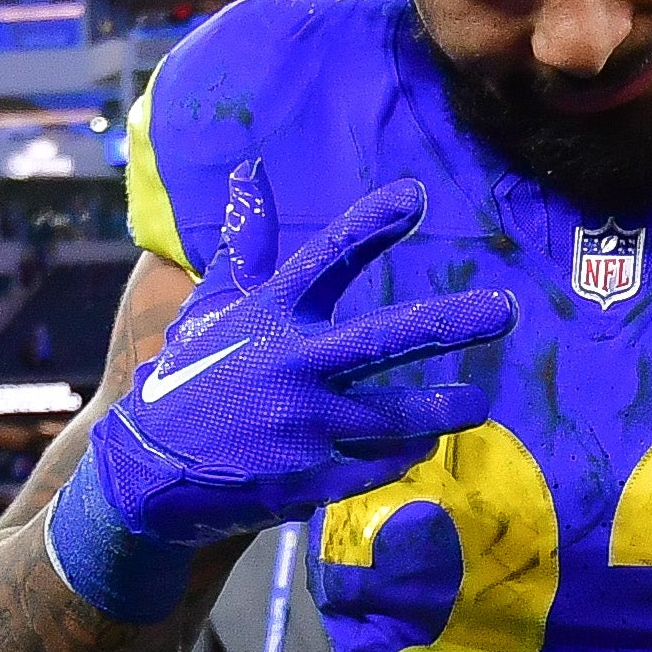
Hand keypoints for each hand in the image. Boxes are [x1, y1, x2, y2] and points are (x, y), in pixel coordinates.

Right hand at [85, 167, 510, 548]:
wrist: (146, 476)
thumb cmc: (187, 381)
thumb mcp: (210, 309)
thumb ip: (246, 246)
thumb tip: (253, 171)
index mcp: (268, 315)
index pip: (327, 258)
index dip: (371, 225)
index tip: (417, 196)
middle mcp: (290, 365)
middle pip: (383, 339)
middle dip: (450, 323)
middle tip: (505, 310)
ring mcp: (302, 427)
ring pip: (396, 417)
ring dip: (442, 411)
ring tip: (476, 405)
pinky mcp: (308, 480)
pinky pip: (376, 464)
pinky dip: (400, 455)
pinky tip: (419, 447)